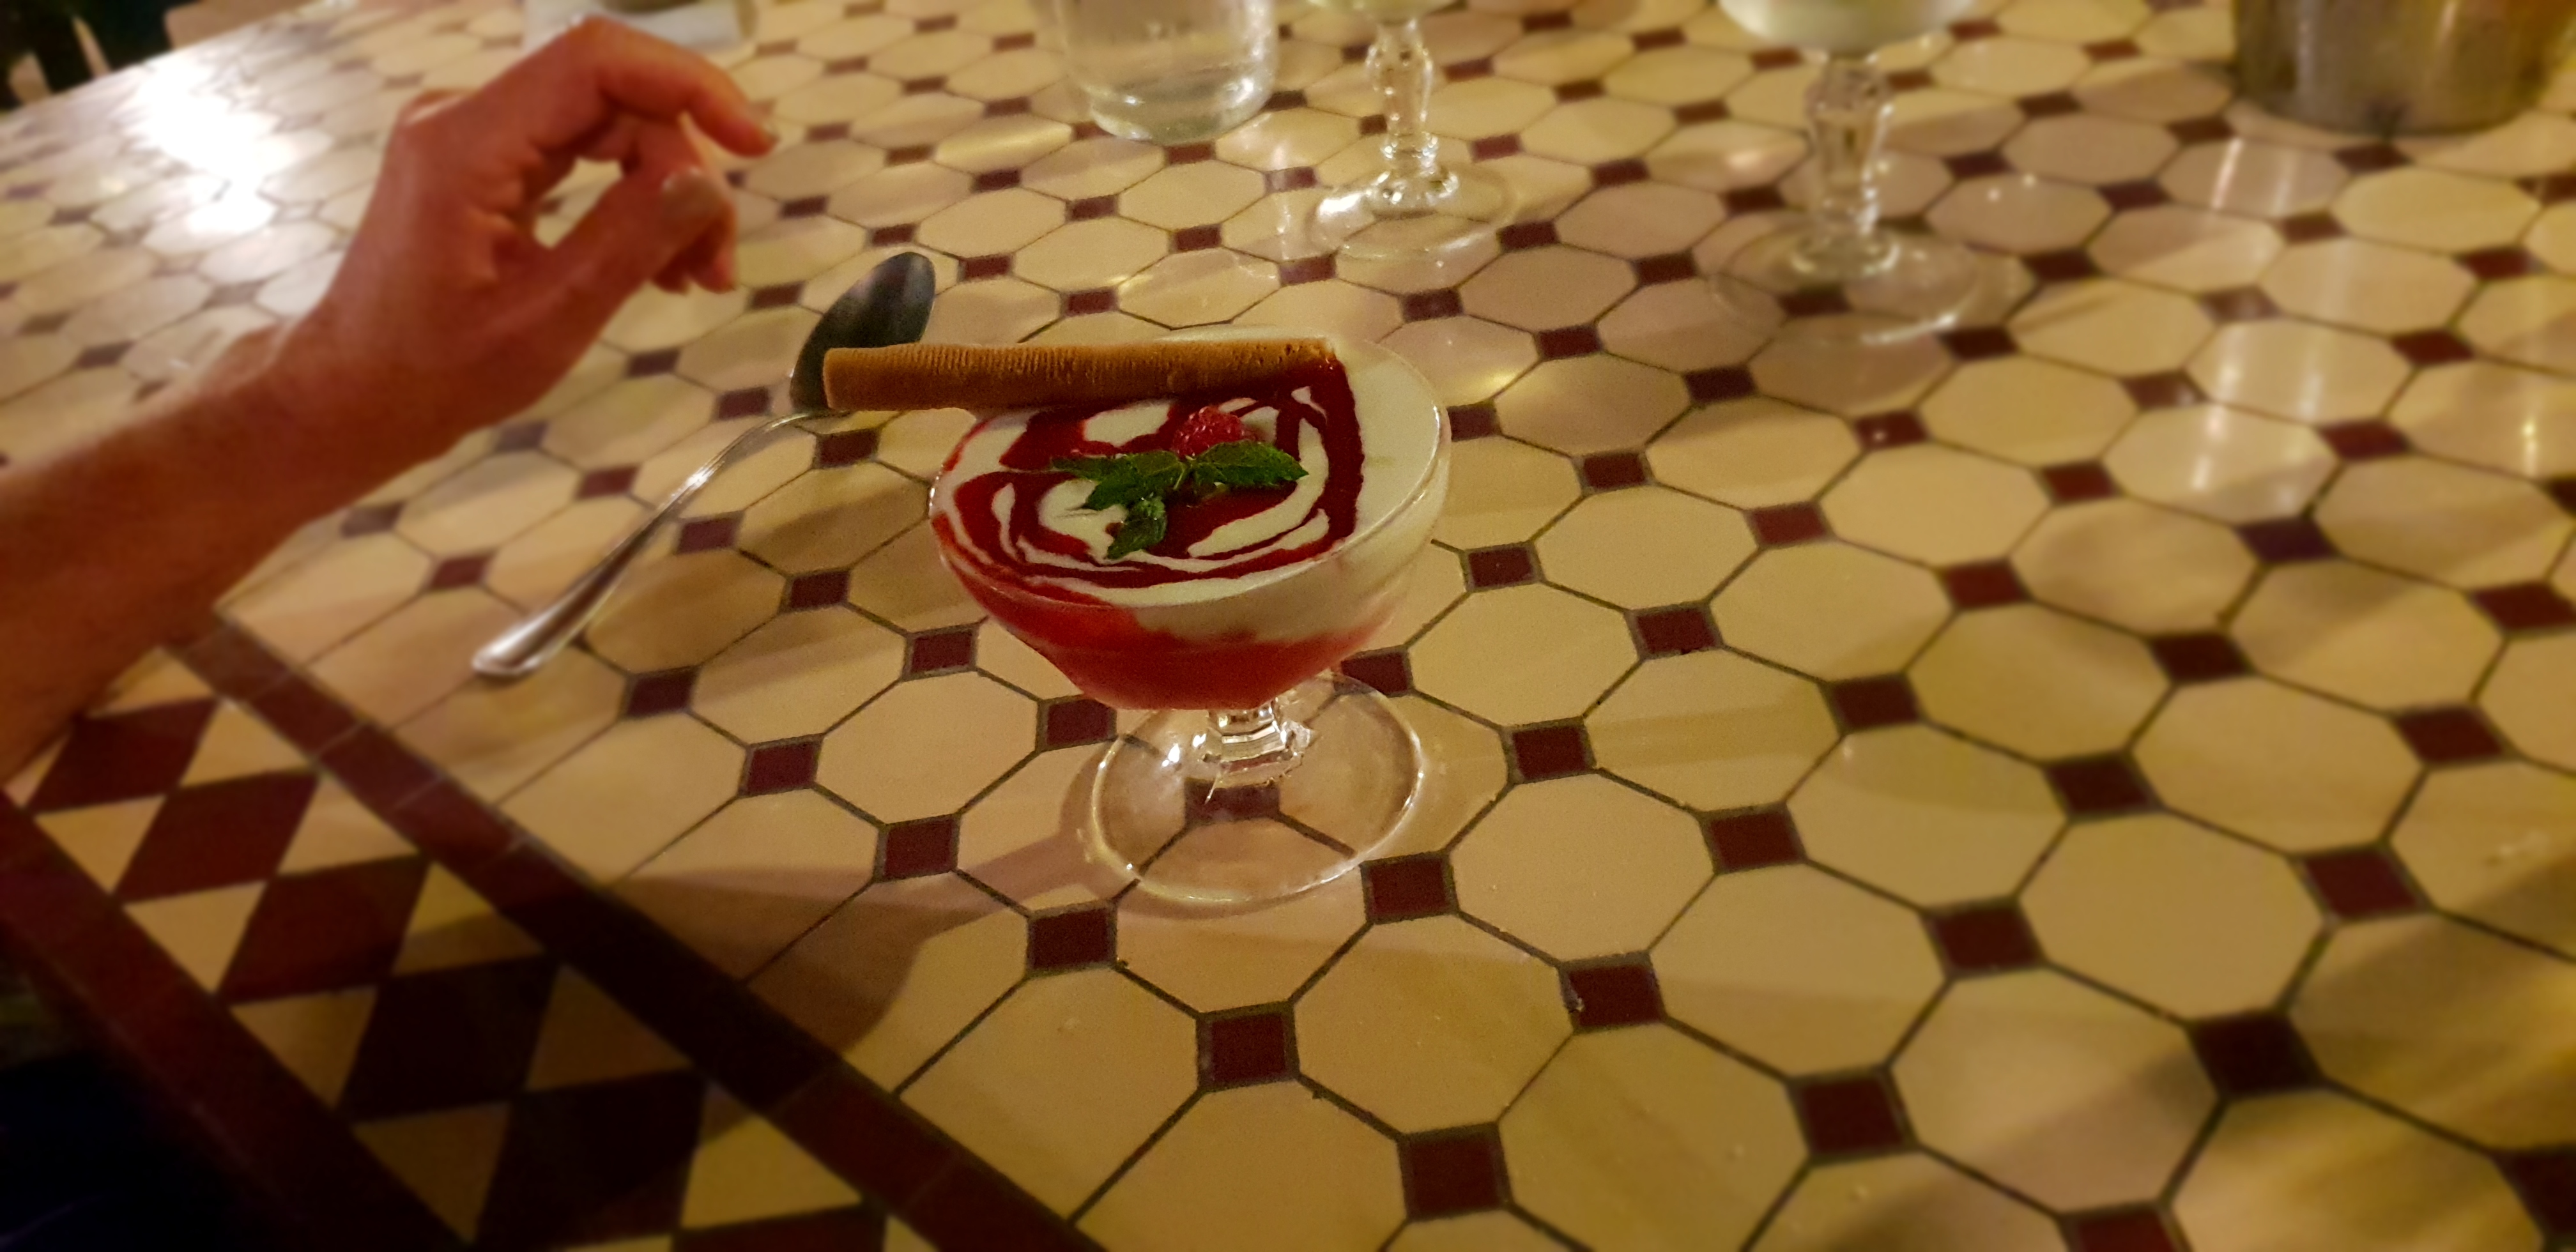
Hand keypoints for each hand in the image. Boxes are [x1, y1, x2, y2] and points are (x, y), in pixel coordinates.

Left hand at [270, 19, 773, 467]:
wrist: (355, 395)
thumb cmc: (438, 372)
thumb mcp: (548, 320)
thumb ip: (629, 240)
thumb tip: (710, 183)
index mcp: (466, 143)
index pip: (596, 61)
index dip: (688, 84)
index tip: (754, 146)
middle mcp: (464, 117)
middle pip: (611, 96)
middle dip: (684, 166)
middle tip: (718, 262)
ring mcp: (471, 136)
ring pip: (604, 125)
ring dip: (665, 190)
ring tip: (697, 276)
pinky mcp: (482, 164)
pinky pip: (578, 153)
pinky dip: (629, 198)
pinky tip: (661, 262)